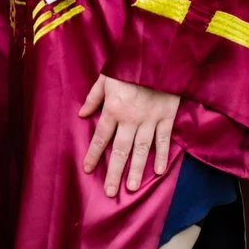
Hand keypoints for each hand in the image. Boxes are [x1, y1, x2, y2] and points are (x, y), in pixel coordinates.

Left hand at [78, 75, 181, 197]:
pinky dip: (161, 156)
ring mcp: (150, 120)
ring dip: (135, 170)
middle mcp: (130, 119)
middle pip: (120, 150)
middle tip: (110, 192)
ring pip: (141, 150)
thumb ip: (93, 97)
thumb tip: (81, 114)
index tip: (87, 170)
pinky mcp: (166, 118)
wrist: (160, 57)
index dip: (93, 154)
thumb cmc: (130, 66)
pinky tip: (158, 172)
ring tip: (130, 187)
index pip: (101, 137)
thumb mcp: (106, 78)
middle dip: (114, 172)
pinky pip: (163, 140)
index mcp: (113, 109)